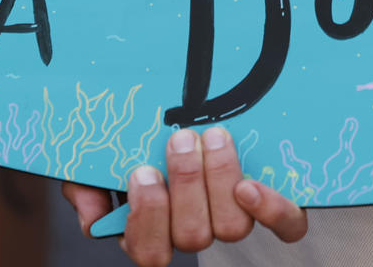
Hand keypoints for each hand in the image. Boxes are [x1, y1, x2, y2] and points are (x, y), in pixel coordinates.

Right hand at [60, 126, 308, 265]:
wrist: (171, 119)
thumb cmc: (126, 144)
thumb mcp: (93, 163)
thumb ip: (86, 187)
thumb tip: (95, 219)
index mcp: (148, 232)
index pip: (149, 252)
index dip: (149, 216)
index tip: (143, 172)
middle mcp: (190, 232)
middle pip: (193, 236)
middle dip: (186, 184)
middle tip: (179, 139)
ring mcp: (229, 219)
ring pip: (231, 227)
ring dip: (220, 180)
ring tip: (211, 138)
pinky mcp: (268, 205)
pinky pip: (286, 226)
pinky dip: (273, 210)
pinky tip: (252, 186)